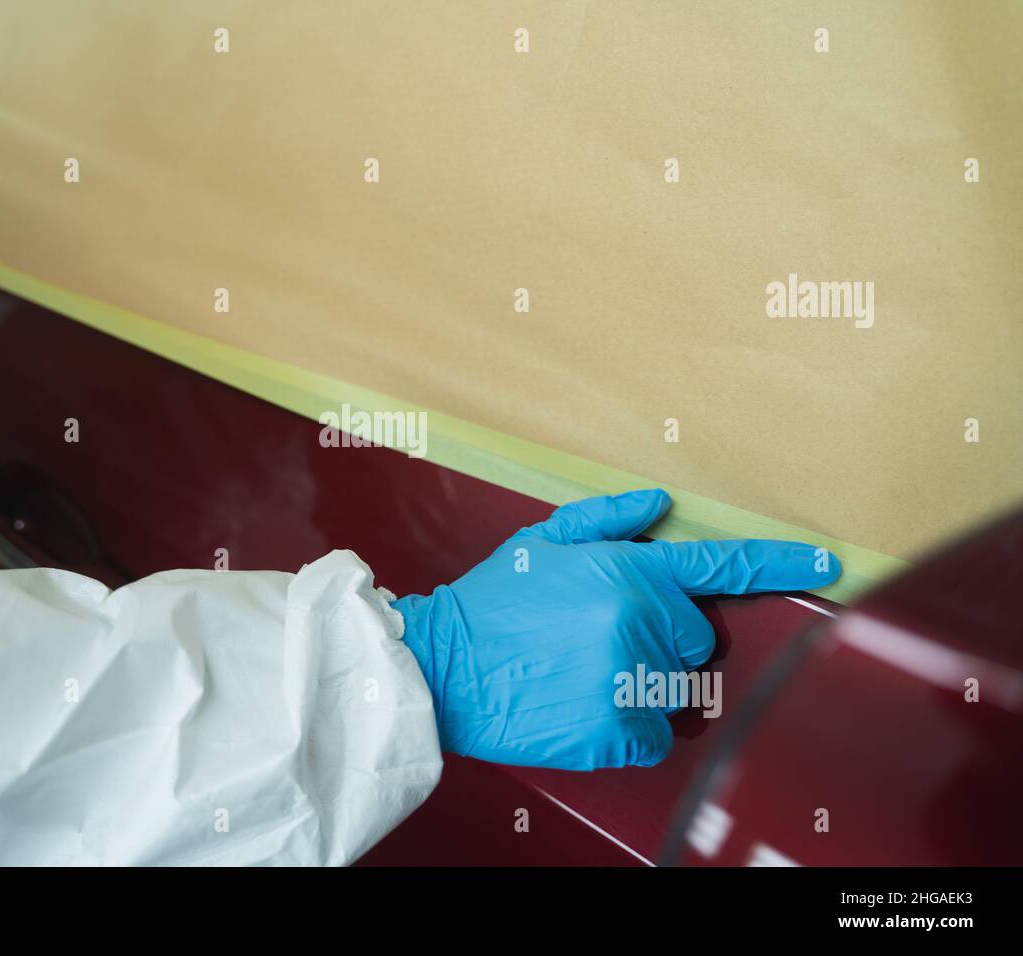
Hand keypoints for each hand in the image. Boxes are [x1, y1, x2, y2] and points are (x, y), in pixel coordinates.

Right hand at [392, 489, 839, 770]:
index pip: (721, 566)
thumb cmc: (492, 603)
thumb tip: (661, 504)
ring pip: (673, 688)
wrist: (444, 667)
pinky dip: (627, 727)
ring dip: (638, 683)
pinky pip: (655, 733)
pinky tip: (581, 704)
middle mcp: (640, 622)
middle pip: (693, 638)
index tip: (826, 565)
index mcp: (629, 571)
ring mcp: (632, 679)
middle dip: (657, 636)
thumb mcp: (543, 542)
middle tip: (595, 636)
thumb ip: (608, 519)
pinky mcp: (619, 730)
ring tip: (580, 672)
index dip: (780, 564)